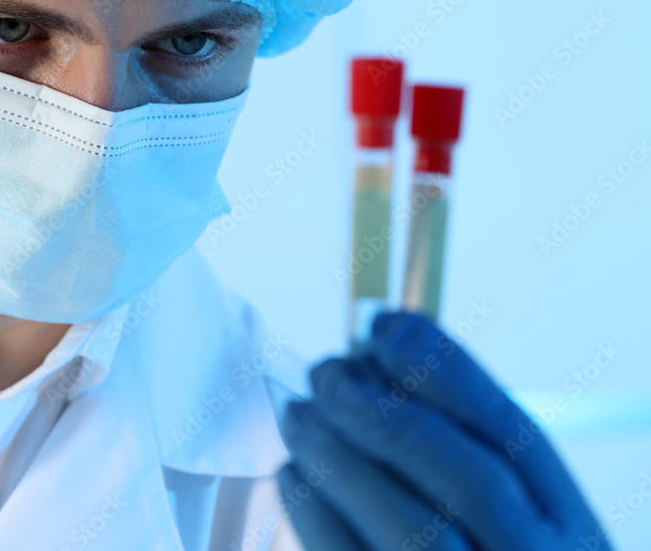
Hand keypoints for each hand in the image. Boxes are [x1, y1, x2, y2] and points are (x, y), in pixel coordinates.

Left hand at [276, 311, 610, 550]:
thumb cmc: (486, 549)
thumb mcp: (506, 499)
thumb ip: (457, 428)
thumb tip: (385, 337)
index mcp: (565, 522)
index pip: (513, 433)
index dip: (444, 370)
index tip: (383, 328)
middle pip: (469, 483)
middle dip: (388, 415)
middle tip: (327, 373)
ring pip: (414, 532)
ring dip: (343, 460)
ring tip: (299, 415)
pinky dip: (315, 516)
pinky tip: (293, 473)